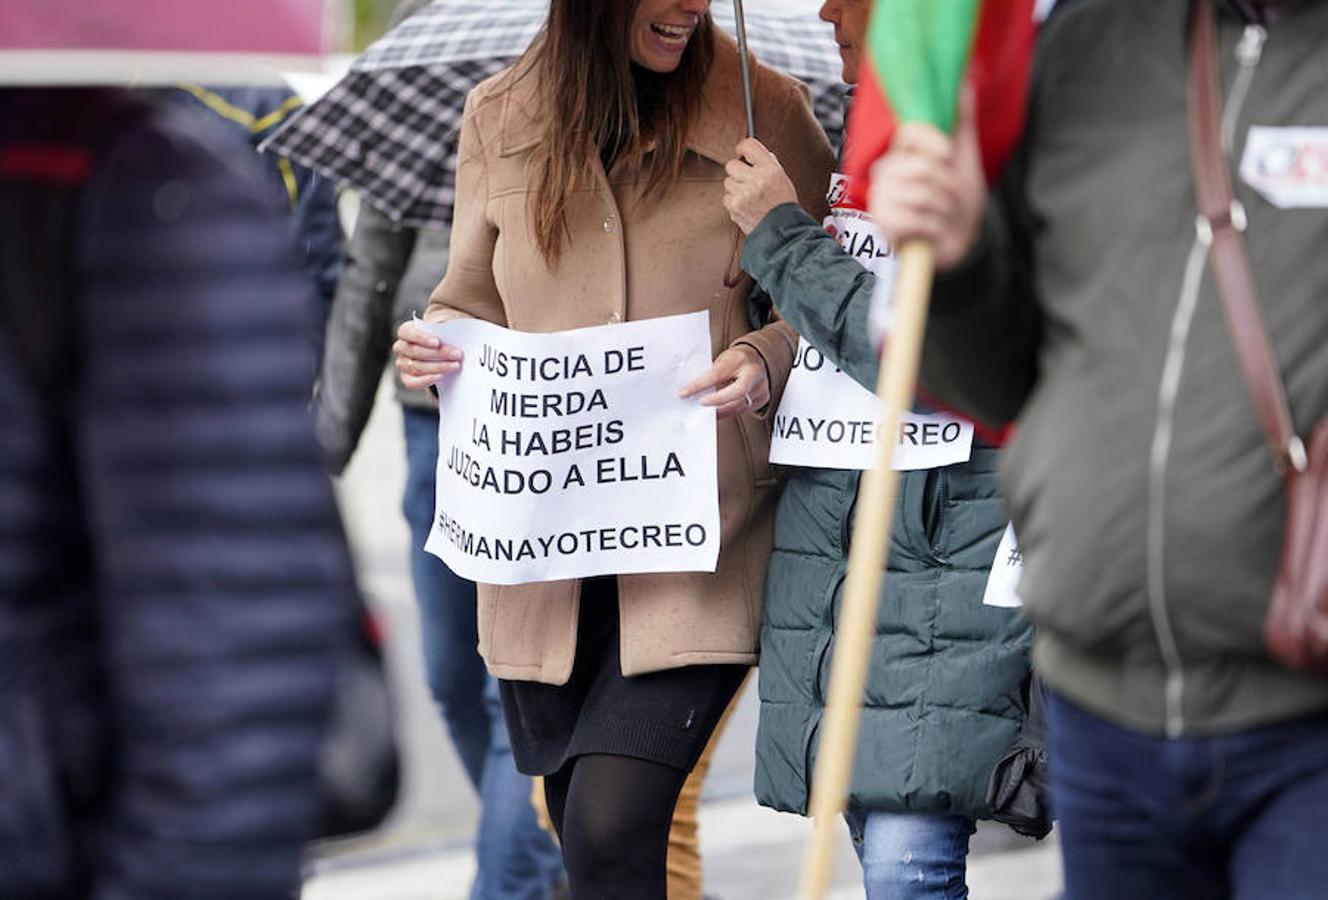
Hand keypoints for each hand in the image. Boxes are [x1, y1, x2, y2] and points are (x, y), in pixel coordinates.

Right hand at [393, 319, 462, 390]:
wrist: (438, 353)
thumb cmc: (440, 339)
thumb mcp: (441, 332)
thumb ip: (445, 334)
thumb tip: (458, 341)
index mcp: (405, 332)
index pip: (406, 332)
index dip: (421, 338)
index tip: (437, 342)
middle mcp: (400, 347)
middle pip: (415, 351)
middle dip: (439, 354)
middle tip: (457, 354)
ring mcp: (401, 363)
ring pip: (416, 367)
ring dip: (438, 367)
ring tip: (455, 365)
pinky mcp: (406, 377)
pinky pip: (412, 382)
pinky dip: (426, 380)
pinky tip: (440, 377)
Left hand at [679, 345, 769, 420]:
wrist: (758, 358)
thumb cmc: (736, 359)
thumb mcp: (723, 359)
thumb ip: (711, 374)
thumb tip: (691, 390)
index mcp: (739, 359)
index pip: (718, 374)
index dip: (699, 385)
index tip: (684, 393)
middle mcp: (753, 372)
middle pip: (737, 392)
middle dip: (716, 401)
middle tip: (700, 404)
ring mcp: (761, 386)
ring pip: (740, 405)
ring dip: (720, 411)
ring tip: (704, 413)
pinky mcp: (763, 398)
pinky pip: (743, 409)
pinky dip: (728, 412)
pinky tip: (717, 413)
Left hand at [723, 138, 798, 234]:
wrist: (783, 230)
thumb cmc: (783, 206)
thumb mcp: (782, 179)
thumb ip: (767, 164)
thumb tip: (752, 155)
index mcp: (770, 169)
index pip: (749, 145)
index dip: (742, 148)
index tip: (740, 152)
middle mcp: (757, 179)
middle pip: (731, 165)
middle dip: (737, 172)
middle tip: (746, 181)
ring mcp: (745, 193)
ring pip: (728, 182)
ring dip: (735, 188)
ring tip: (749, 198)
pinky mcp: (735, 206)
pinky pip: (726, 198)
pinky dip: (734, 202)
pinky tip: (746, 207)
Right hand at [869, 83, 986, 269]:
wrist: (960, 242)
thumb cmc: (958, 201)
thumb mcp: (964, 157)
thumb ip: (961, 121)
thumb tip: (964, 82)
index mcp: (901, 153)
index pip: (908, 132)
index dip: (934, 142)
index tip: (948, 155)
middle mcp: (885, 175)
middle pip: (920, 166)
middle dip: (948, 185)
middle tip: (949, 196)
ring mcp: (880, 201)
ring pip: (920, 193)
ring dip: (944, 208)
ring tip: (943, 214)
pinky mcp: (883, 227)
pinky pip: (914, 219)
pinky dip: (934, 227)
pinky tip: (932, 231)